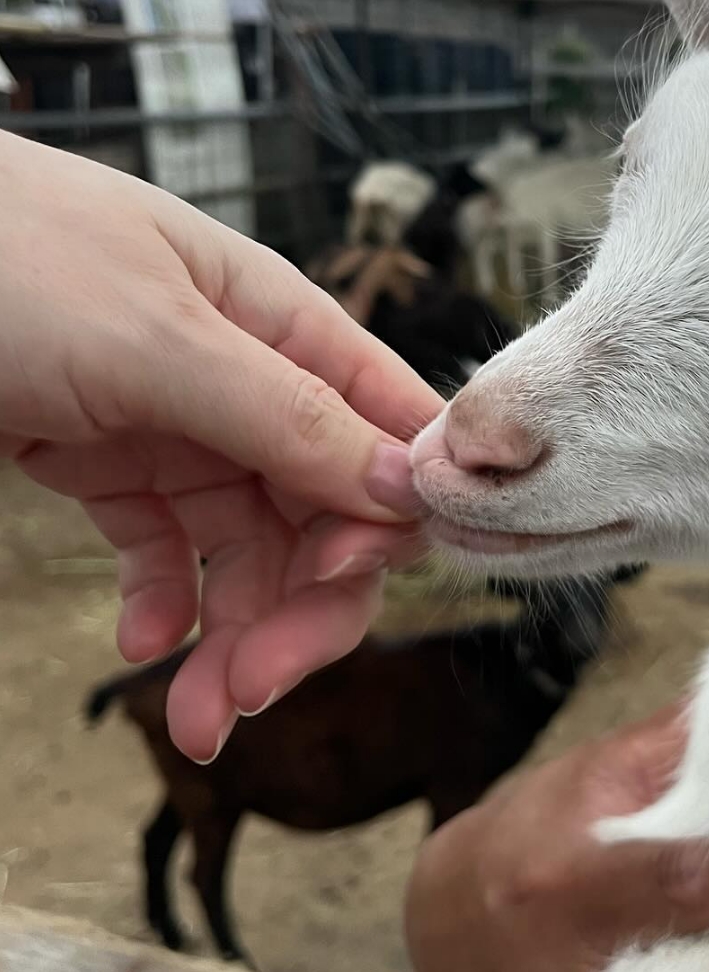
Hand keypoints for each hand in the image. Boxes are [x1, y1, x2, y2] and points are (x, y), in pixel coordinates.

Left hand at [0, 132, 443, 761]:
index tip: (341, 582)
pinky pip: (168, 552)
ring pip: (250, 552)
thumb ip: (284, 413)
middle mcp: (251, 386)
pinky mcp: (115, 467)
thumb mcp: (155, 338)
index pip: (386, 436)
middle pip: (323, 518)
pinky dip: (165, 605)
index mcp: (286, 329)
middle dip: (302, 611)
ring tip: (197, 717)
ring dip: (236, 637)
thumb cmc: (6, 254)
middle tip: (253, 690)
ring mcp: (184, 430)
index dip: (388, 519)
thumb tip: (405, 489)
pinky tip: (142, 644)